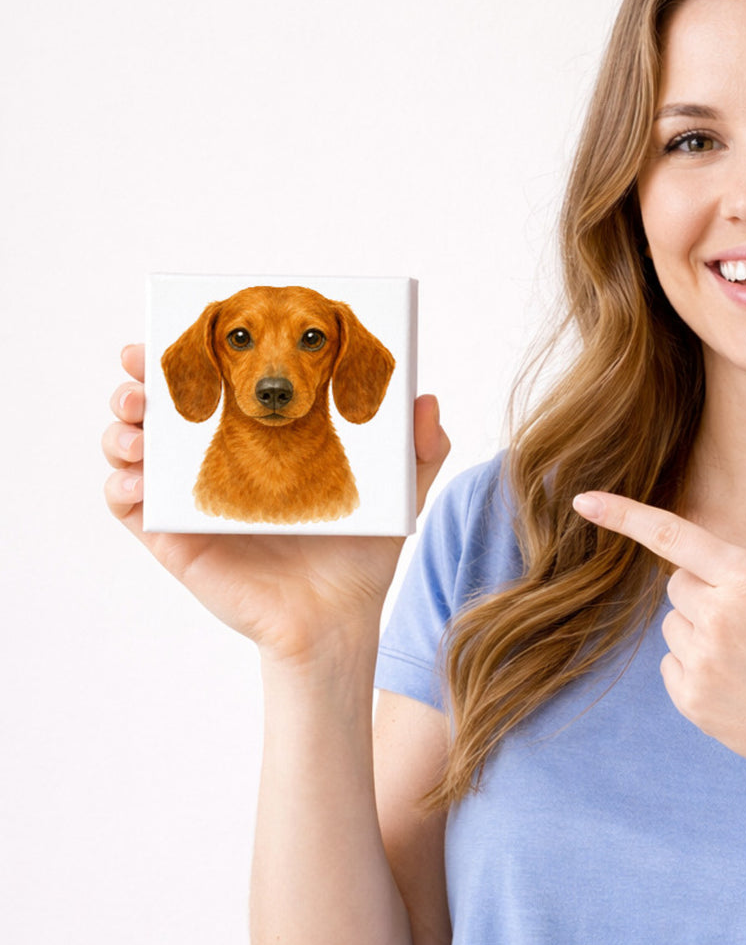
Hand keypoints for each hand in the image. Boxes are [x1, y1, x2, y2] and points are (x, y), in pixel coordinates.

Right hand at [103, 344, 449, 665]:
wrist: (338, 619)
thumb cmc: (362, 554)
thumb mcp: (399, 491)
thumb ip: (421, 446)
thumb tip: (426, 398)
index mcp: (264, 436)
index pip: (219, 380)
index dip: (192, 350)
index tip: (180, 325)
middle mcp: (221, 459)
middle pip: (163, 406)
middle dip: (141, 380)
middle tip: (140, 369)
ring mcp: (192, 498)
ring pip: (133, 448)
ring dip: (122, 426)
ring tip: (138, 423)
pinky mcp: (174, 538)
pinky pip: (129, 506)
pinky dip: (120, 484)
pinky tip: (138, 478)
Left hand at [572, 490, 745, 788]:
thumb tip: (710, 574)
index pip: (675, 536)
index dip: (624, 516)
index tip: (583, 500)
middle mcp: (720, 612)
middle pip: (678, 585)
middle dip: (703, 596)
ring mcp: (702, 658)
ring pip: (674, 626)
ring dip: (700, 634)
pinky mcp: (691, 697)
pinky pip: (672, 665)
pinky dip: (695, 671)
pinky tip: (737, 687)